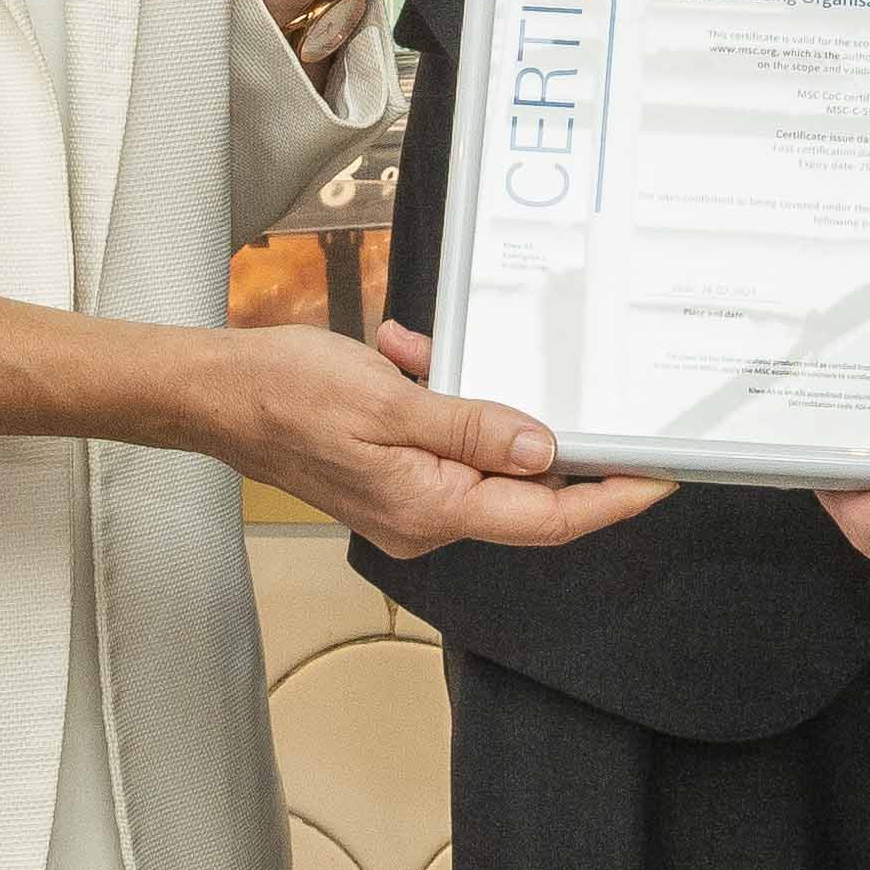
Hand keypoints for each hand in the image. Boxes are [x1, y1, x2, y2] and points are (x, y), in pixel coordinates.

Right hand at [203, 320, 667, 558]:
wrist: (212, 393)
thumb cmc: (285, 395)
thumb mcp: (389, 401)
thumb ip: (473, 428)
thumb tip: (545, 452)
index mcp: (431, 508)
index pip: (546, 516)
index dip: (609, 499)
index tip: (658, 479)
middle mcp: (424, 517)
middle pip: (522, 490)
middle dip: (544, 434)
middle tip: (587, 393)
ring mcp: (405, 499)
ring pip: (479, 453)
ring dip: (473, 399)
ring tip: (433, 353)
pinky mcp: (388, 474)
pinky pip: (438, 438)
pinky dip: (433, 394)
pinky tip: (405, 355)